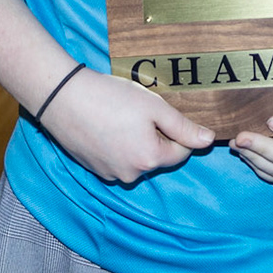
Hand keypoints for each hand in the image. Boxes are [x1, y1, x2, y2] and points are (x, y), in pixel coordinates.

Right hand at [38, 70, 214, 184]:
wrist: (62, 98)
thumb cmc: (110, 98)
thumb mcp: (154, 107)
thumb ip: (183, 127)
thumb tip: (209, 140)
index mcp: (150, 159)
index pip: (181, 152)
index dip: (176, 130)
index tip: (160, 112)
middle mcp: (131, 174)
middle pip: (157, 156)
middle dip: (154, 135)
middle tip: (136, 111)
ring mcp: (110, 174)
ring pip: (136, 158)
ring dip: (134, 140)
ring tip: (118, 116)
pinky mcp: (94, 169)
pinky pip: (116, 159)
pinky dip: (116, 144)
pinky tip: (105, 124)